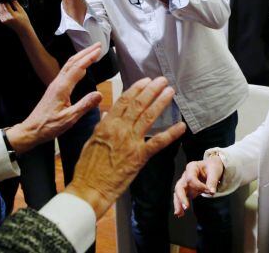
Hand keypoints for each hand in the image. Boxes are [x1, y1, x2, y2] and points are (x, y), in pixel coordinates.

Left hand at [0, 0, 30, 34]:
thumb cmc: (24, 20)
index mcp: (11, 14)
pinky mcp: (2, 21)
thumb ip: (16, 4)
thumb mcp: (21, 10)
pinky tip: (0, 4)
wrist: (23, 29)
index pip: (5, 4)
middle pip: (0, 7)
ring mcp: (4, 20)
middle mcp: (6, 17)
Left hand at [5, 44, 103, 152]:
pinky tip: (81, 67)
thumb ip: (84, 106)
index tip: (99, 50)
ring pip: (68, 65)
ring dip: (81, 56)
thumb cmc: (48, 126)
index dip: (89, 58)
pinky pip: (66, 71)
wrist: (31, 130)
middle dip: (86, 52)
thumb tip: (100, 94)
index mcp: (62, 88)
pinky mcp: (54, 89)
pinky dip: (76, 64)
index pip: (78, 68)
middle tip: (98, 45)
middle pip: (72, 62)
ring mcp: (55, 85)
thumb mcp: (69, 119)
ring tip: (92, 51)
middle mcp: (58, 83)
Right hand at [64, 76, 185, 217]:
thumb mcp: (91, 141)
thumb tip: (107, 113)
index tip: (146, 80)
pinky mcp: (139, 157)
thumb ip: (101, 126)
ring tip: (170, 92)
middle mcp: (119, 129)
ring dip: (161, 102)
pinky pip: (158, 142)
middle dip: (152, 89)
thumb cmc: (87, 167)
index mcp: (107, 124)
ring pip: (148, 117)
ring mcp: (130, 142)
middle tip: (162, 80)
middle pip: (138, 104)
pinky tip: (181, 126)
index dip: (136, 88)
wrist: (90, 187)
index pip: (124, 100)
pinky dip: (171, 133)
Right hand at [173, 155, 226, 216]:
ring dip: (178, 204)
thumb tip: (212, 192)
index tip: (209, 191)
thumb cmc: (212, 167)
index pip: (191, 178)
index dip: (199, 186)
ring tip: (179, 214)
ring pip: (178, 193)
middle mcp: (186, 175)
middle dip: (181, 197)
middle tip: (186, 207)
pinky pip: (182, 198)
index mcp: (192, 167)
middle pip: (179, 186)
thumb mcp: (214, 171)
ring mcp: (185, 183)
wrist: (212, 167)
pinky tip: (181, 214)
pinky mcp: (188, 190)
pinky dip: (181, 205)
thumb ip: (212, 181)